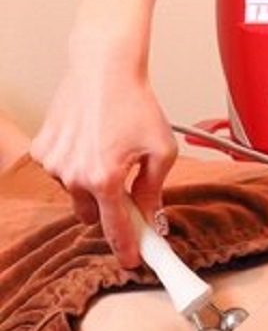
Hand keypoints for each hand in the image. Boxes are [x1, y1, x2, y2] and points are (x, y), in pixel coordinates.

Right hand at [31, 56, 176, 267]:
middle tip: (125, 187)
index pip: (116, 228)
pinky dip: (76, 162)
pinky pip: (61, 169)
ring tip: (109, 148)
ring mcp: (54, 163)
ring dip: (92, 182)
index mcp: (105, 179)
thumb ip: (154, 189)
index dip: (126, 248)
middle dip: (109, 208)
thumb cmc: (135, 104)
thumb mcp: (161, 150)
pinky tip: (91, 139)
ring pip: (75, 191)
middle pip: (92, 214)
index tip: (132, 261)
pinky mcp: (42, 149)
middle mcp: (73, 175)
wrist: (104, 69)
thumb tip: (150, 216)